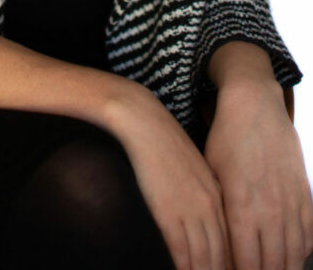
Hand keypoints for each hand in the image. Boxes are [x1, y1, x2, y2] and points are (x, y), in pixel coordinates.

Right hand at [109, 82, 233, 269]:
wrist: (145, 124)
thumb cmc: (165, 144)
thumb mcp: (195, 170)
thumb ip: (204, 196)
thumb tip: (204, 220)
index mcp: (219, 197)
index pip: (232, 243)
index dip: (230, 265)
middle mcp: (211, 207)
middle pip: (222, 255)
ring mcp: (191, 210)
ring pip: (205, 259)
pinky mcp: (169, 212)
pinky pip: (182, 252)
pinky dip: (184, 269)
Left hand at [204, 80, 312, 269]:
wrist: (254, 106)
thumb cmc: (226, 139)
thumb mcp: (211, 174)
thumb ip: (219, 211)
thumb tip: (218, 243)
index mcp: (241, 207)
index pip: (245, 262)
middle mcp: (270, 209)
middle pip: (272, 264)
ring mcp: (290, 202)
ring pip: (293, 253)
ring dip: (284, 269)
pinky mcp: (304, 193)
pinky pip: (308, 234)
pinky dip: (301, 251)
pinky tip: (292, 257)